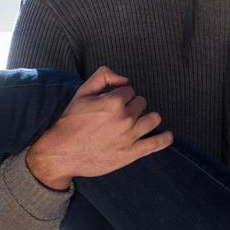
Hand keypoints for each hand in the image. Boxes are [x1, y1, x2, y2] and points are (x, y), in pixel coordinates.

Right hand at [25, 66, 173, 189]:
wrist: (61, 151)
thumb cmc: (71, 121)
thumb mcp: (82, 91)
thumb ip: (104, 76)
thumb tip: (125, 80)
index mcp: (114, 101)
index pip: (130, 90)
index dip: (121, 95)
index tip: (111, 103)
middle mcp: (125, 118)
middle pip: (141, 103)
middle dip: (132, 106)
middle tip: (118, 114)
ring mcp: (130, 137)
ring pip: (153, 119)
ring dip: (147, 117)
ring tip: (138, 121)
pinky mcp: (131, 153)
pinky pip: (156, 144)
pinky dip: (164, 138)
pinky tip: (168, 135)